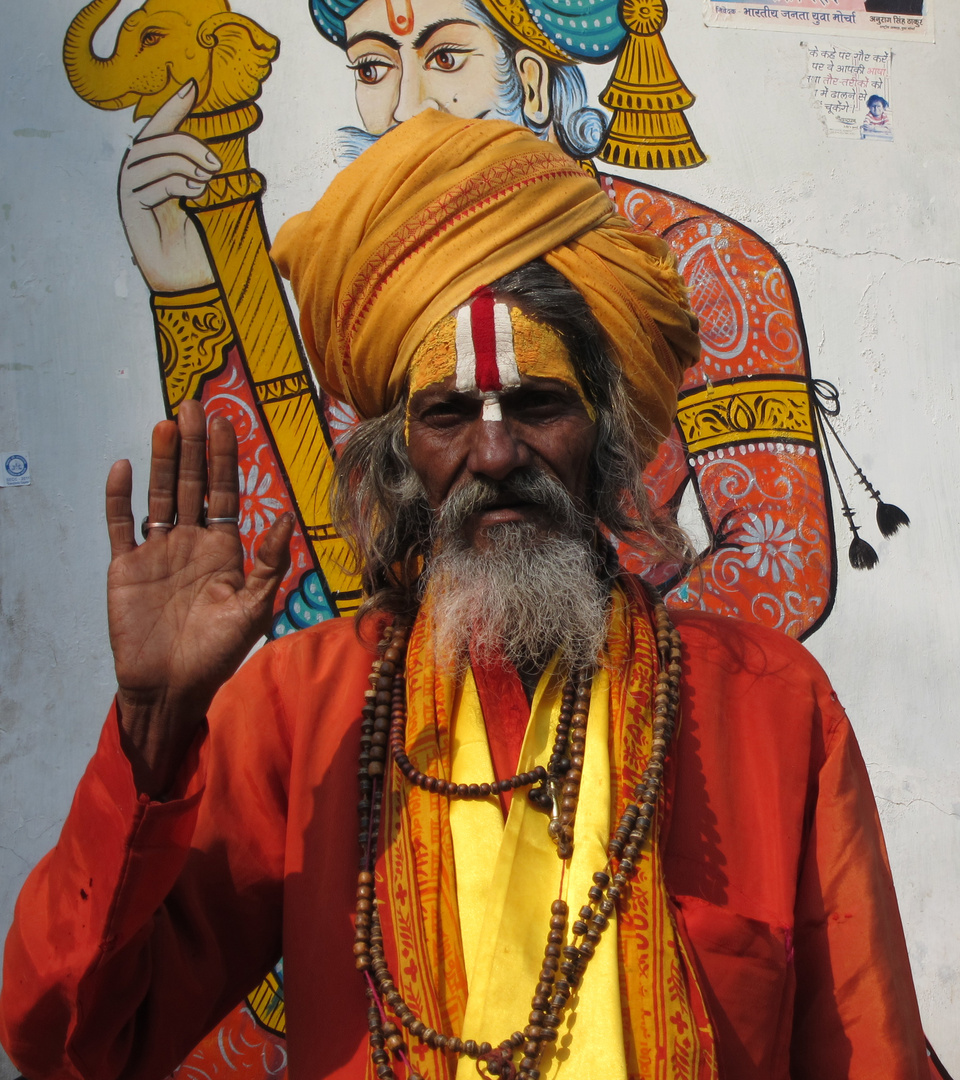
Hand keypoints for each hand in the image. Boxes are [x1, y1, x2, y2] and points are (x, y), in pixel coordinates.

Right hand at [105, 400, 293, 795]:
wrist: (172, 688)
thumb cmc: (218, 654)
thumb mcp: (253, 607)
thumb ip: (269, 563)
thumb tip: (286, 518)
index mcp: (222, 550)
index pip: (223, 492)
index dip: (224, 458)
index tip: (227, 421)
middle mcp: (190, 544)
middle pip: (191, 484)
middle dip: (194, 446)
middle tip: (194, 405)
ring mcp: (156, 553)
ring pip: (159, 496)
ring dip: (163, 461)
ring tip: (167, 424)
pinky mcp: (125, 568)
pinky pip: (121, 526)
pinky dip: (120, 498)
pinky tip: (125, 468)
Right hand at [118, 81, 219, 292]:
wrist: (190, 283)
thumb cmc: (201, 248)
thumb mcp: (210, 206)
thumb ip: (206, 178)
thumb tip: (222, 157)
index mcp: (157, 171)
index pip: (160, 130)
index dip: (173, 107)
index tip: (192, 87)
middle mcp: (139, 177)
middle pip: (156, 139)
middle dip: (187, 143)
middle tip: (215, 165)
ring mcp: (132, 191)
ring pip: (154, 156)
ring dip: (184, 163)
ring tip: (207, 182)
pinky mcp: (130, 209)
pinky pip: (152, 182)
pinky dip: (177, 183)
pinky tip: (195, 192)